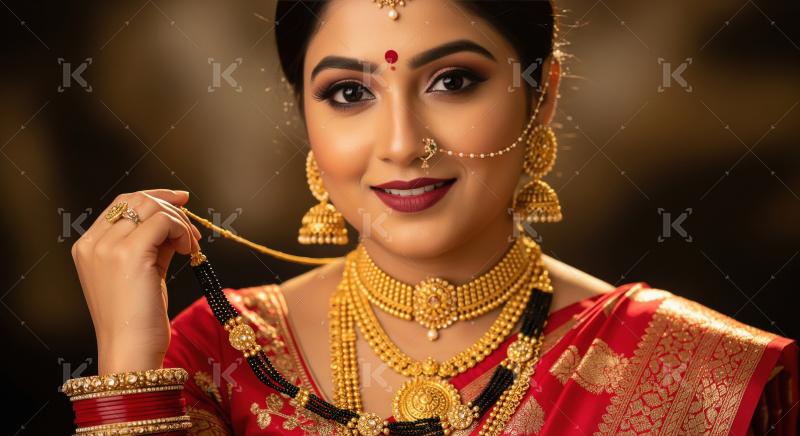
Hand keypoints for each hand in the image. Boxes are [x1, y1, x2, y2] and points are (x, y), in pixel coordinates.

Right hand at [71, 189, 200, 374]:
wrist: (131, 350)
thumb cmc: (138, 319)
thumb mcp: (143, 272)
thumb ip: (154, 245)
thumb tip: (176, 222)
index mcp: (88, 247)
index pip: (121, 203)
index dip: (155, 197)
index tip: (181, 202)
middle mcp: (93, 243)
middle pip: (137, 199)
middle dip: (171, 206)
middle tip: (193, 228)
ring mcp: (108, 247)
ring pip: (152, 207)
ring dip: (180, 221)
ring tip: (191, 247)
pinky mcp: (129, 253)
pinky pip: (163, 221)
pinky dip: (182, 230)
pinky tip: (189, 251)